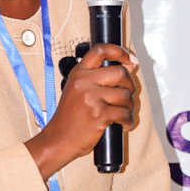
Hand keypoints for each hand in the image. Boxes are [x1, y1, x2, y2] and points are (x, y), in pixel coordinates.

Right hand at [25, 43, 136, 180]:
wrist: (58, 140)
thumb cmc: (68, 118)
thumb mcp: (75, 90)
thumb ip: (94, 78)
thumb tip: (126, 68)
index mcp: (78, 73)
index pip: (100, 50)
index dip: (120, 52)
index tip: (131, 60)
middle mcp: (84, 82)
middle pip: (120, 73)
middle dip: (130, 84)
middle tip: (127, 94)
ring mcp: (92, 98)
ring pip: (125, 95)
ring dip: (129, 105)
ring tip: (123, 113)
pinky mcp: (100, 115)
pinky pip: (125, 113)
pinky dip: (128, 120)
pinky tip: (123, 124)